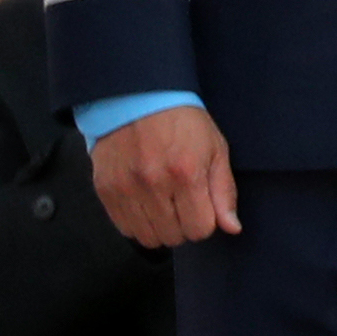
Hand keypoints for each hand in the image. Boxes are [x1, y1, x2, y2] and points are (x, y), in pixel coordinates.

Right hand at [93, 104, 239, 248]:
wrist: (138, 99)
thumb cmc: (183, 123)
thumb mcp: (216, 150)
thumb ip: (224, 192)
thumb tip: (231, 227)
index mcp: (186, 174)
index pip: (199, 229)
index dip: (205, 223)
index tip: (203, 209)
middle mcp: (154, 184)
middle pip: (174, 236)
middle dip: (184, 227)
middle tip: (183, 206)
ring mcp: (126, 188)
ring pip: (147, 237)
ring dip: (160, 228)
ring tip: (164, 207)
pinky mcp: (104, 189)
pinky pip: (123, 227)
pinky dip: (137, 224)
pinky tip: (145, 206)